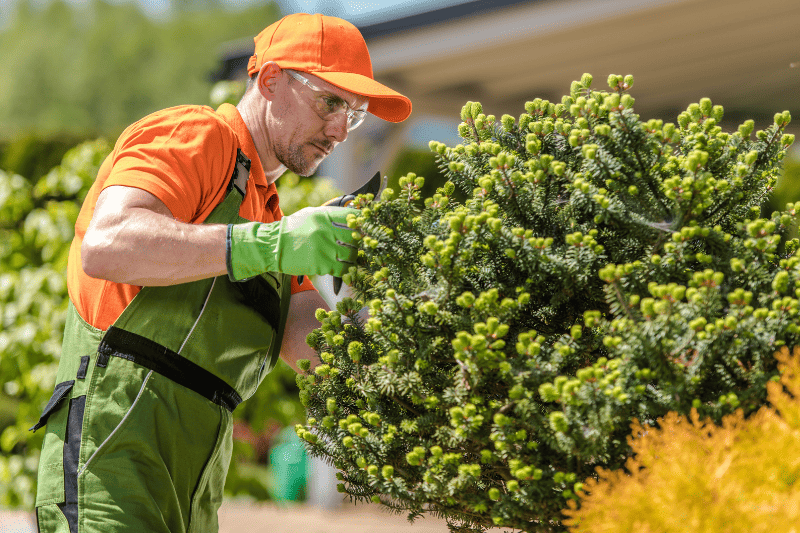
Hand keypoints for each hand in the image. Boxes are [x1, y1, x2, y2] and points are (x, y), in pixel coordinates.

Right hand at [227, 206, 357, 280]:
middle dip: (358, 243)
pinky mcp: (320, 264)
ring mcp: (323, 248)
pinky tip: (340, 268)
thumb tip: (351, 217)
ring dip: (352, 258)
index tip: (364, 227)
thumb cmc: (293, 230)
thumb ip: (330, 216)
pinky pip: (341, 269)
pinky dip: (344, 270)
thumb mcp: (311, 215)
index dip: (361, 222)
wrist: (273, 245)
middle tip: (356, 245)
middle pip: (355, 238)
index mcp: (323, 216)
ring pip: (351, 255)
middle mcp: (325, 230)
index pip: (352, 216)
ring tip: (347, 258)